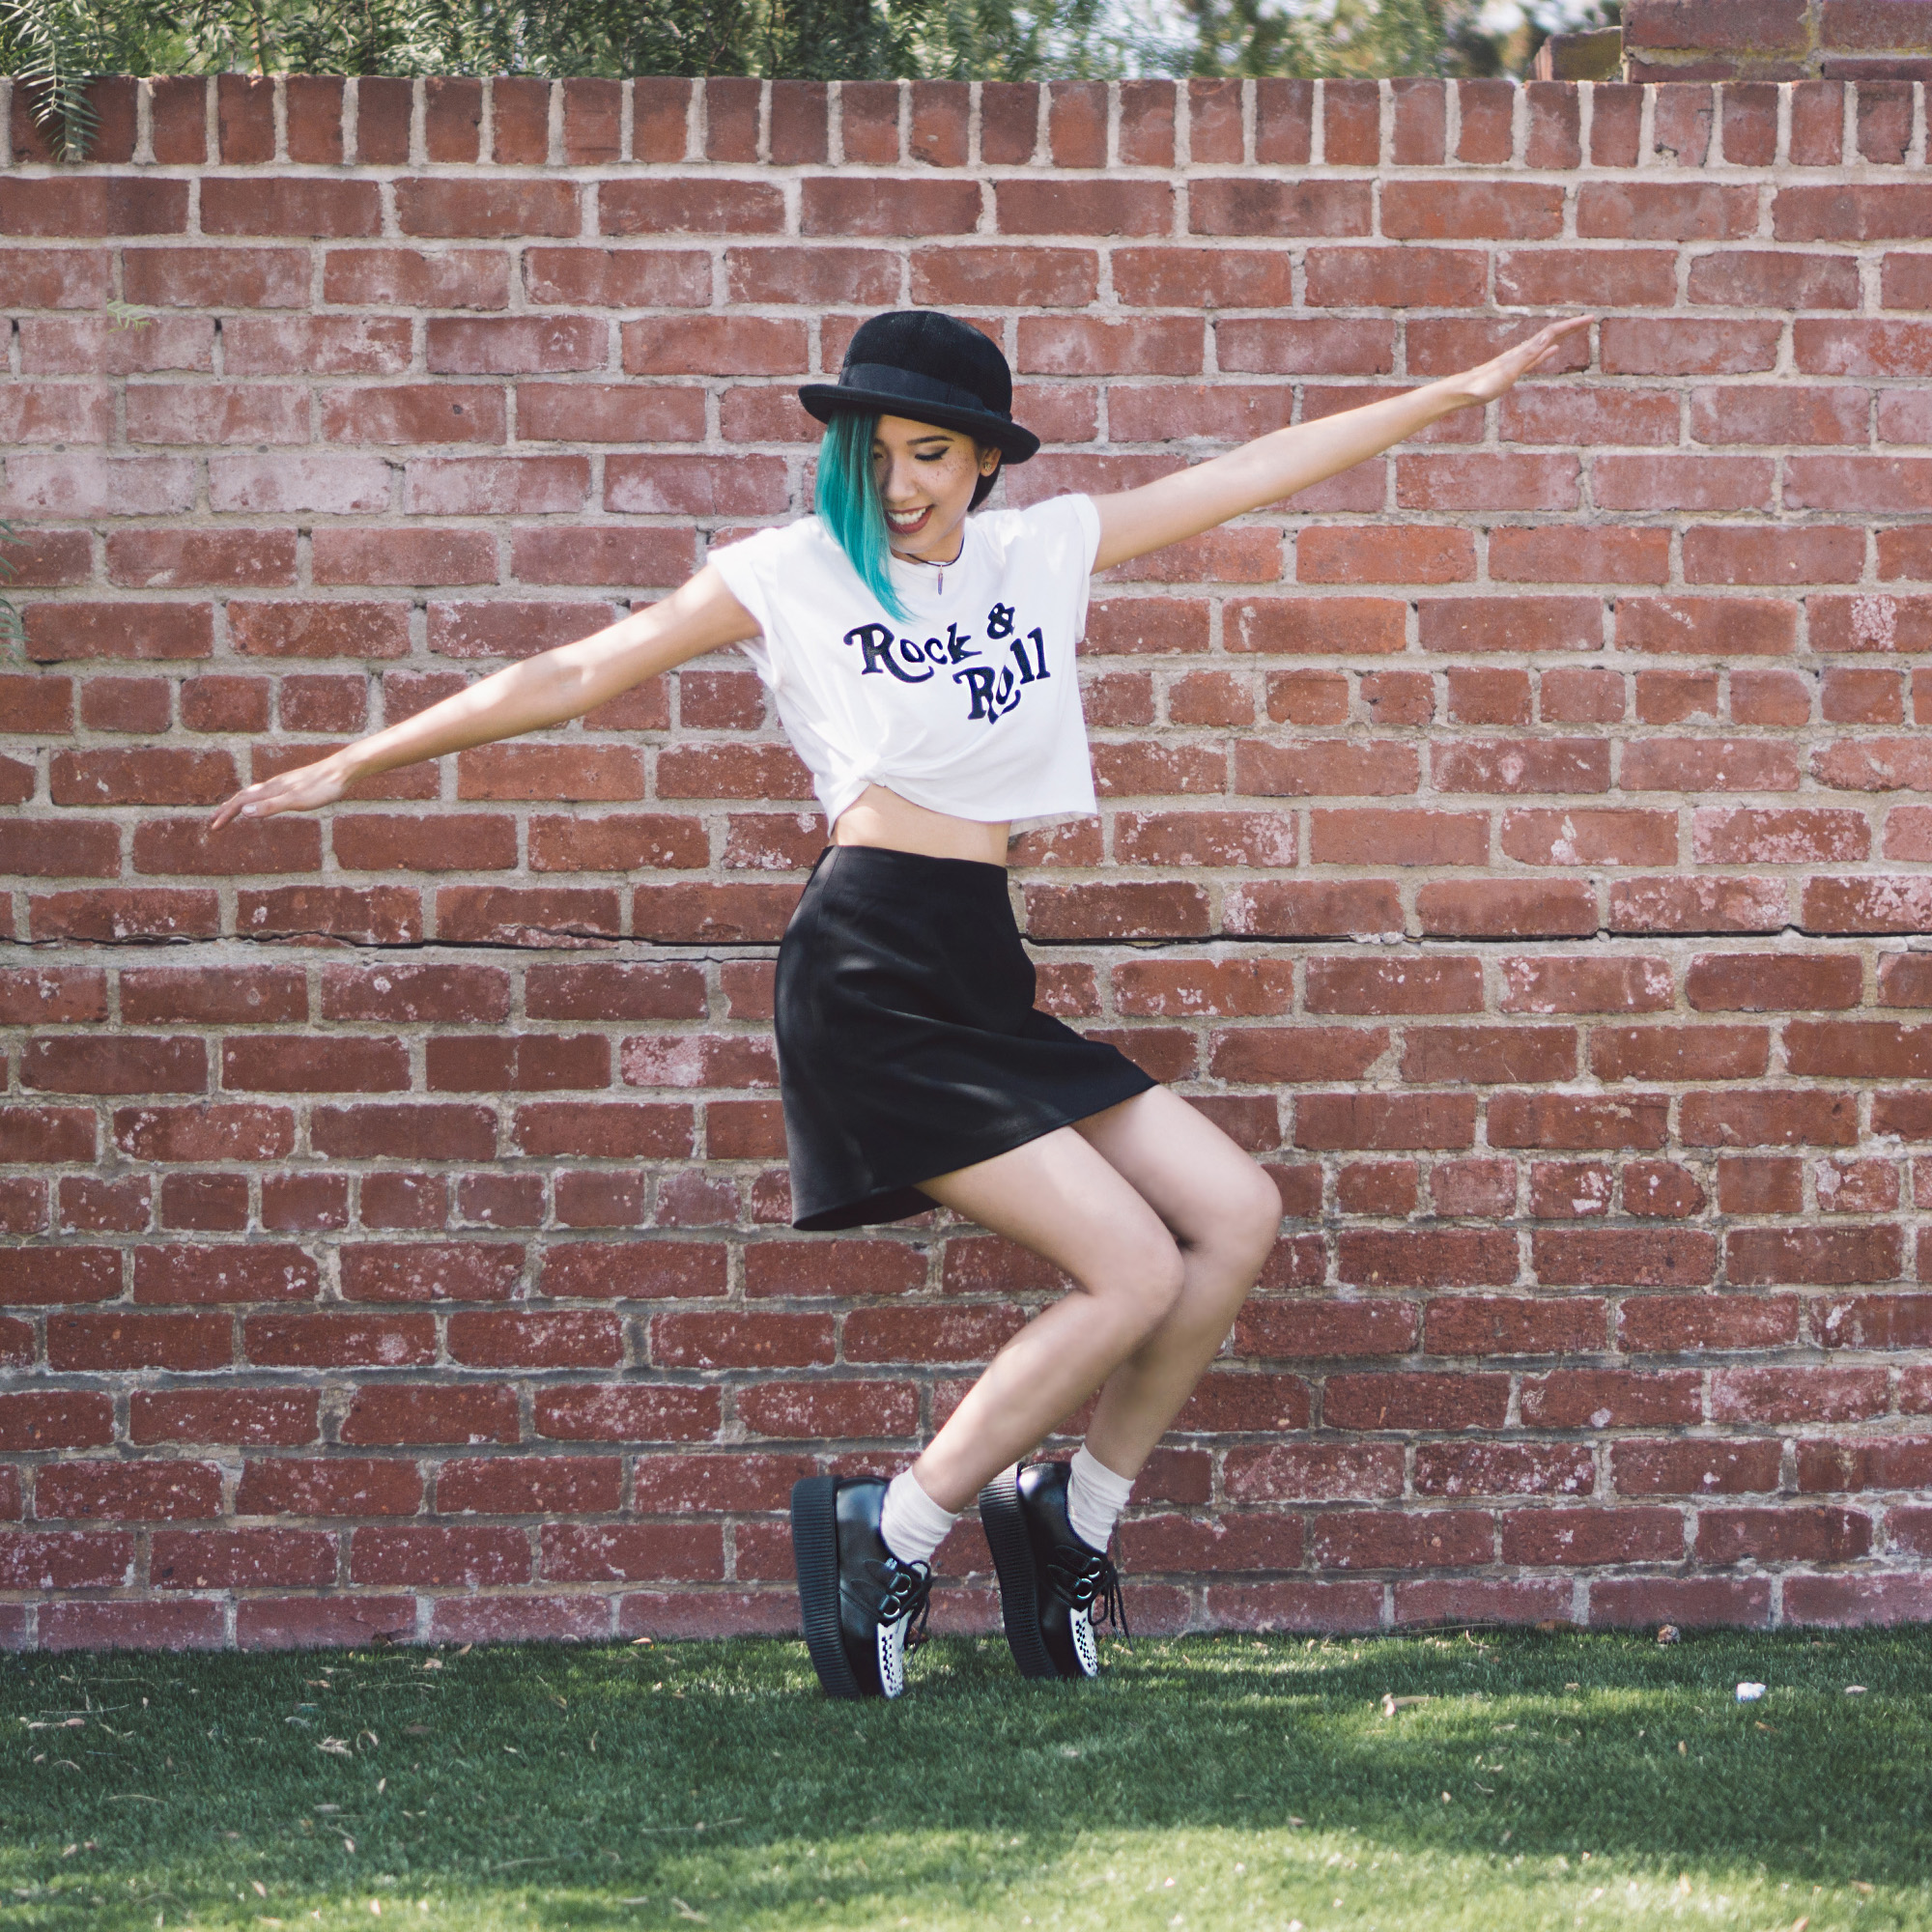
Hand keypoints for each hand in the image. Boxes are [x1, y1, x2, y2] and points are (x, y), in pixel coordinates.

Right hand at [208, 755, 349, 831]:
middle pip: (244, 796)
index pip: (241, 802)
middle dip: (227, 809)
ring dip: (240, 803)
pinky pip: (268, 792)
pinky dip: (257, 799)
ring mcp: (284, 784)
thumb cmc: (321, 787)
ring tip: (232, 810)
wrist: (341, 770)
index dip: (226, 815)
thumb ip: (270, 806)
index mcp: (271, 790)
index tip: (214, 827)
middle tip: (214, 820)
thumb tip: (243, 812)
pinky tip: (264, 801)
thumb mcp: (295, 800)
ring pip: (255, 793)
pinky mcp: (294, 784)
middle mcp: (274, 785)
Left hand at [1453, 315, 1594, 406]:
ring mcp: (1519, 359)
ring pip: (1546, 342)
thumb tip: (1549, 336)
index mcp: (1524, 351)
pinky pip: (1537, 357)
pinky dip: (1548, 351)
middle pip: (1552, 334)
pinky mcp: (1515, 369)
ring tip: (1576, 329)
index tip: (1590, 318)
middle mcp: (1523, 351)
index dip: (1572, 324)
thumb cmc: (1483, 385)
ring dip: (1563, 335)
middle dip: (1571, 326)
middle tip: (1591, 319)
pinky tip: (1554, 350)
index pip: (1553, 332)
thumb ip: (1528, 354)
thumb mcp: (1509, 370)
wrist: (1463, 392)